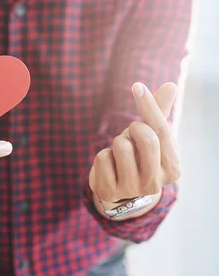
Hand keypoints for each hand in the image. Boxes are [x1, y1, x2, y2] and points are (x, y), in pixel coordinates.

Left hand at [89, 82, 180, 203]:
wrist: (119, 190)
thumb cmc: (138, 156)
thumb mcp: (150, 136)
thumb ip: (159, 113)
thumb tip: (171, 85)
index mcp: (172, 168)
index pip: (163, 131)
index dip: (149, 106)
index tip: (137, 86)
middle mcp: (155, 183)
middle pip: (147, 139)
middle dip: (134, 128)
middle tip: (130, 133)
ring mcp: (131, 189)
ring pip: (121, 146)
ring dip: (117, 142)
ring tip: (120, 152)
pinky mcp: (109, 191)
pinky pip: (102, 158)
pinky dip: (103, 155)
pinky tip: (109, 165)